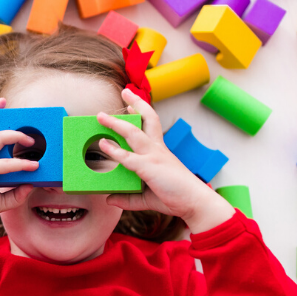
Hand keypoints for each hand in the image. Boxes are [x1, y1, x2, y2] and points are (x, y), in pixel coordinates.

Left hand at [97, 88, 235, 233]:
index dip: (142, 112)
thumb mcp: (146, 198)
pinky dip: (114, 150)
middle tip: (124, 91)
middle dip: (136, 103)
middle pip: (147, 119)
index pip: (151, 125)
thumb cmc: (175, 198)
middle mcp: (158, 149)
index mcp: (160, 152)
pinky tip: (103, 144)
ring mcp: (154, 156)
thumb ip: (127, 198)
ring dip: (116, 123)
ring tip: (100, 116)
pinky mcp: (149, 168)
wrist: (195, 203)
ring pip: (133, 133)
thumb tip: (109, 199)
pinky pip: (128, 157)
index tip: (132, 103)